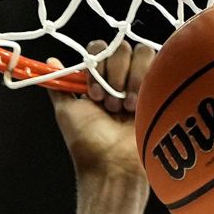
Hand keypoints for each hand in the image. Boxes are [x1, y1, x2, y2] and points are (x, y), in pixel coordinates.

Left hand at [48, 40, 156, 182]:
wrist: (113, 165)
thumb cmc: (87, 142)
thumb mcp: (66, 111)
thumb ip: (60, 84)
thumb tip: (51, 62)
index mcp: (99, 80)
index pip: (99, 49)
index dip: (96, 66)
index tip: (92, 94)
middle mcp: (121, 78)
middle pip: (120, 47)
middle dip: (113, 75)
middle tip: (110, 105)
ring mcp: (143, 83)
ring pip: (142, 52)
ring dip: (131, 79)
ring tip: (126, 108)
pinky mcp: (162, 88)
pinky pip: (160, 64)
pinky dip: (146, 79)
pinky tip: (140, 105)